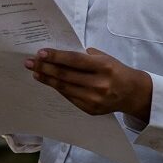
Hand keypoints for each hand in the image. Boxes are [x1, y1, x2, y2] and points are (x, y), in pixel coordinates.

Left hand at [24, 48, 152, 118]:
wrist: (132, 93)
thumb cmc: (116, 71)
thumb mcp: (105, 57)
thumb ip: (84, 56)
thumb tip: (59, 54)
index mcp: (103, 66)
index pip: (74, 60)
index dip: (55, 56)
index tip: (40, 53)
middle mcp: (99, 84)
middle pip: (66, 75)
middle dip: (45, 68)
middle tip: (30, 62)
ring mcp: (94, 99)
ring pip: (64, 88)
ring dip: (47, 79)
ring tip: (35, 72)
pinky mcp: (90, 109)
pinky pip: (69, 97)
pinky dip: (58, 89)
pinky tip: (49, 82)